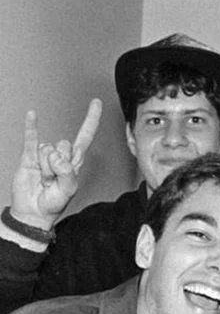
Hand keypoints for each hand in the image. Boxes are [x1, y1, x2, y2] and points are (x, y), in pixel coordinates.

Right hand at [11, 99, 101, 230]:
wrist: (33, 212)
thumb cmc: (54, 203)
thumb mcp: (68, 190)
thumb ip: (67, 173)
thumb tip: (57, 156)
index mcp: (75, 162)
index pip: (85, 136)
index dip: (91, 119)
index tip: (96, 102)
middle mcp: (62, 155)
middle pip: (64, 145)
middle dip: (58, 164)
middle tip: (54, 180)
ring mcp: (45, 155)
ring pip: (48, 148)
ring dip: (45, 167)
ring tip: (44, 180)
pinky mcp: (29, 156)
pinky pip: (31, 137)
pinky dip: (31, 126)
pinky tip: (33, 115)